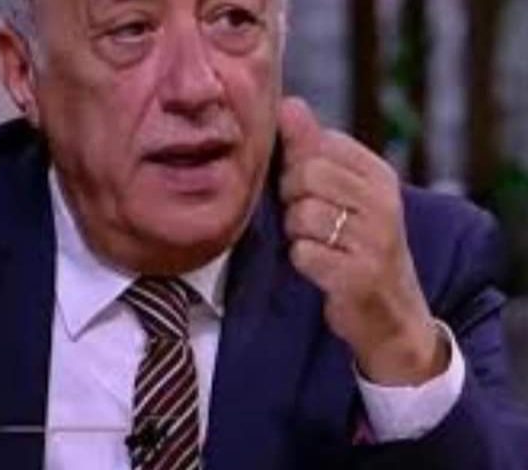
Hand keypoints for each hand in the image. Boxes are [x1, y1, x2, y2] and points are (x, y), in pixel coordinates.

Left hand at [278, 97, 448, 385]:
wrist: (391, 313)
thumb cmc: (357, 244)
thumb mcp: (344, 192)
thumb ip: (312, 148)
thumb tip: (287, 104)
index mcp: (378, 174)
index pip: (318, 145)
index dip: (298, 167)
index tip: (311, 191)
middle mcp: (383, 201)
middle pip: (305, 176)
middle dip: (293, 200)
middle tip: (311, 222)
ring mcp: (374, 239)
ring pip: (301, 216)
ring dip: (297, 234)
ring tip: (320, 245)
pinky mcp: (357, 275)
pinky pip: (303, 253)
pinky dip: (302, 261)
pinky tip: (321, 267)